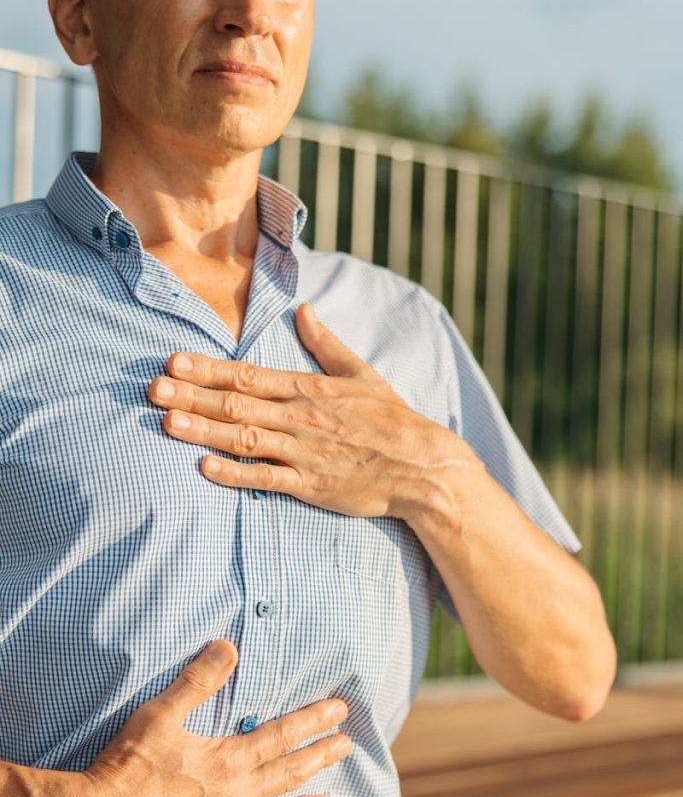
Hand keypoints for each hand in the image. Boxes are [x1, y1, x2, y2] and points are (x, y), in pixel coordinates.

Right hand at [61, 640, 350, 796]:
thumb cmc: (126, 766)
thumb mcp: (160, 714)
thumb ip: (197, 681)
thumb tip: (227, 647)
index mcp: (229, 760)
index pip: (284, 736)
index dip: (315, 722)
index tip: (339, 712)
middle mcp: (236, 796)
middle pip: (291, 773)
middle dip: (321, 757)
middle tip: (347, 747)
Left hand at [147, 303, 443, 519]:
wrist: (424, 467)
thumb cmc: (393, 420)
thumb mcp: (363, 374)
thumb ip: (327, 344)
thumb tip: (304, 310)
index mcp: (310, 388)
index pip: (248, 375)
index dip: (208, 369)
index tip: (174, 361)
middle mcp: (301, 417)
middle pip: (236, 405)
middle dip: (190, 396)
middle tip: (151, 389)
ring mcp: (304, 452)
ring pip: (244, 439)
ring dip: (202, 430)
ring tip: (165, 422)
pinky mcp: (311, 486)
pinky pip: (266, 479)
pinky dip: (235, 474)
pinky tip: (204, 468)